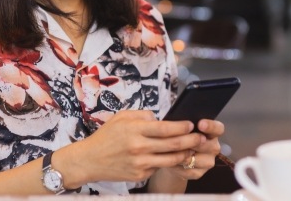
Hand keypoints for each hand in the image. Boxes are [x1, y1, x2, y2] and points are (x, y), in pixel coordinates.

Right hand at [59, 110, 205, 186]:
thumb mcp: (121, 117)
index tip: (191, 124)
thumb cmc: (106, 136)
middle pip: (173, 144)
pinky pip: (158, 167)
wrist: (89, 160)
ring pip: (170, 159)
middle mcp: (139, 147)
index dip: (182, 127)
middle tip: (201, 138)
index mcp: (135, 130)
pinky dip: (167, 162)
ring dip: (185, 154)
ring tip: (192, 149)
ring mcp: (140, 163)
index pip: (165, 128)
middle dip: (190, 141)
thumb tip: (160, 119)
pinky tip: (174, 158)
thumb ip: (143, 116)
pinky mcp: (139, 175)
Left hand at [162, 119, 224, 180]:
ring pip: (195, 159)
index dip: (211, 126)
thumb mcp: (182, 128)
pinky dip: (177, 165)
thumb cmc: (179, 135)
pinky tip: (169, 160)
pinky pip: (187, 170)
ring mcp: (208, 161)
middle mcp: (214, 147)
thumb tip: (178, 123)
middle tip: (179, 139)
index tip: (200, 124)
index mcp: (212, 132)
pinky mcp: (199, 173)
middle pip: (207, 145)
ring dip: (182, 155)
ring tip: (170, 150)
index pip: (218, 128)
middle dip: (192, 142)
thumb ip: (184, 125)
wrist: (172, 155)